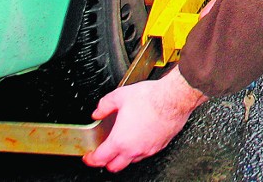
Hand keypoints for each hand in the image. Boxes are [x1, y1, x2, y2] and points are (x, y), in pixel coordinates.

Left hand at [82, 66, 207, 171]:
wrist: (174, 98)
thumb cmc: (151, 98)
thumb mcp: (120, 96)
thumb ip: (104, 105)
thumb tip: (97, 112)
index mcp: (120, 140)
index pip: (100, 159)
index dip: (91, 159)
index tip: (89, 156)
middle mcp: (134, 149)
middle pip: (114, 166)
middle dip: (106, 161)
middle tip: (103, 152)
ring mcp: (148, 149)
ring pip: (131, 161)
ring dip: (124, 155)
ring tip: (123, 141)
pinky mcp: (160, 146)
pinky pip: (146, 153)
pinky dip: (139, 149)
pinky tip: (140, 135)